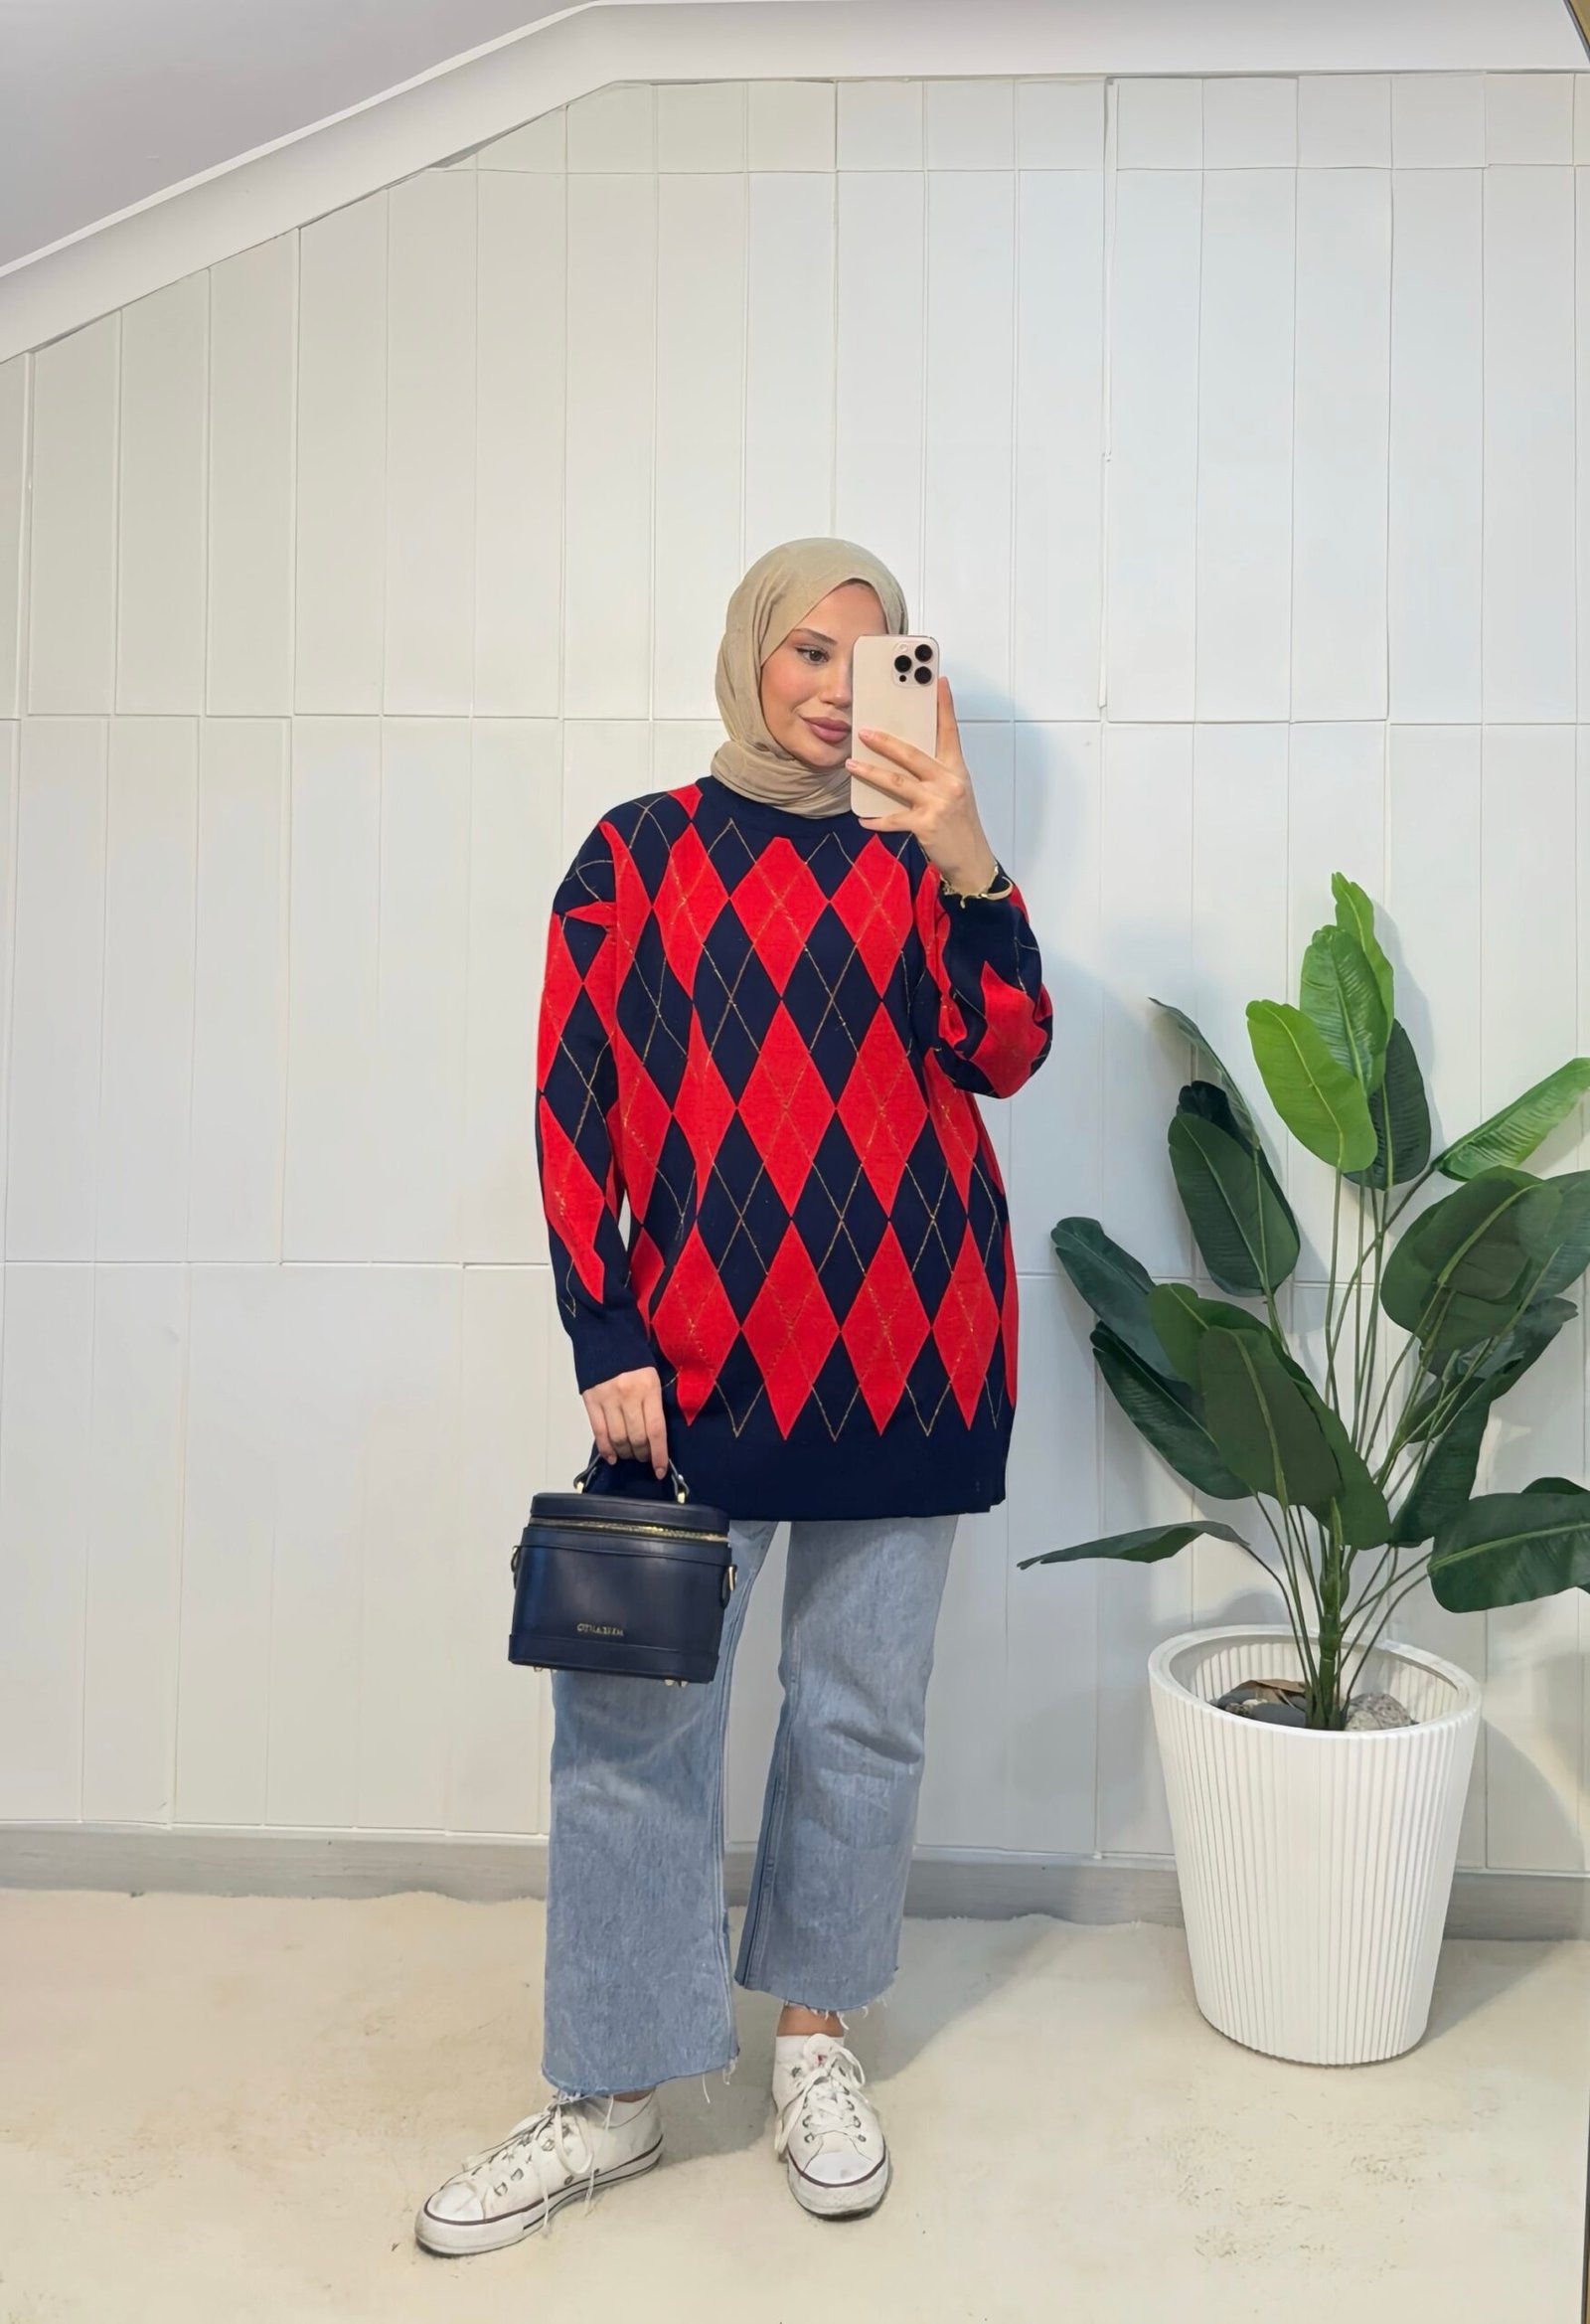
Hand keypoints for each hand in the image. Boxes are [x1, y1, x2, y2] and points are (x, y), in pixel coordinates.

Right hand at [582, 1364, 668, 1477]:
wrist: (605, 1336)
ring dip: (626, 1453)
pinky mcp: (591, 1400)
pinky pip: (599, 1432)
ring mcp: (607, 1399)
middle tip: (644, 1457)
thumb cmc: (635, 1357)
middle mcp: (628, 1396)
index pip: (655, 1430)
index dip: (658, 1454)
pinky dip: (606, 1448)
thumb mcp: (652, 1376)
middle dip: (642, 1454)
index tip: (659, 1470)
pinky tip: (612, 1457)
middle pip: (636, 1438)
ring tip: (630, 1455)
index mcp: (648, 1388)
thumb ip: (653, 1403)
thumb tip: (654, 1435)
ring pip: (618, 1438)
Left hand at [848, 674, 997, 893]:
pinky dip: (875, 819)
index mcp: (956, 769)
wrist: (971, 859)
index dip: (944, 705)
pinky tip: (862, 818)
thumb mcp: (954, 791)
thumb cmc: (960, 823)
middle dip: (886, 741)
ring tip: (851, 764)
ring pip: (897, 782)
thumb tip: (902, 756)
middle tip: (864, 731)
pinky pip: (893, 819)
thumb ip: (934, 772)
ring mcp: (937, 803)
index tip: (938, 681)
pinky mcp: (926, 824)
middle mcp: (949, 782)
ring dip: (870, 772)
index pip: (950, 731)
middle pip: (912, 754)